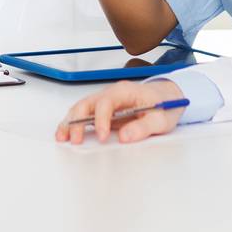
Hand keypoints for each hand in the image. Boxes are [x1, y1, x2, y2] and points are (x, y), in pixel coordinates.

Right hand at [55, 79, 184, 145]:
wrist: (169, 97)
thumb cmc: (165, 106)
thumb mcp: (161, 119)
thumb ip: (144, 127)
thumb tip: (124, 137)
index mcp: (126, 91)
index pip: (106, 102)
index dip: (101, 119)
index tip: (101, 137)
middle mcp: (112, 93)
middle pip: (88, 102)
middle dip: (78, 120)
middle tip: (75, 139)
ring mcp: (106, 101)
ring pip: (82, 107)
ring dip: (70, 121)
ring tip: (62, 137)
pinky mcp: (104, 110)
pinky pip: (85, 114)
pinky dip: (73, 123)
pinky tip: (65, 134)